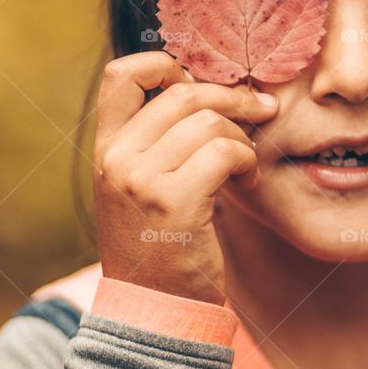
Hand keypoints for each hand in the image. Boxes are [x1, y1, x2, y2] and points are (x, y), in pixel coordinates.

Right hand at [91, 51, 277, 303]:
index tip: (200, 83)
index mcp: (106, 147)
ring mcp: (142, 181)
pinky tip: (248, 177)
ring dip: (244, 136)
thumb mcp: (142, 182)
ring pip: (209, 122)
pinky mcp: (174, 203)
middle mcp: (117, 159)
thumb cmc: (160, 238)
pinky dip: (248, 159)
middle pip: (183, 93)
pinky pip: (225, 151)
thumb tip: (212, 86)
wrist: (154, 304)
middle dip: (232, 96)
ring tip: (247, 161)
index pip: (120, 74)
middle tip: (261, 108)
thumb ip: (160, 138)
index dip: (164, 64)